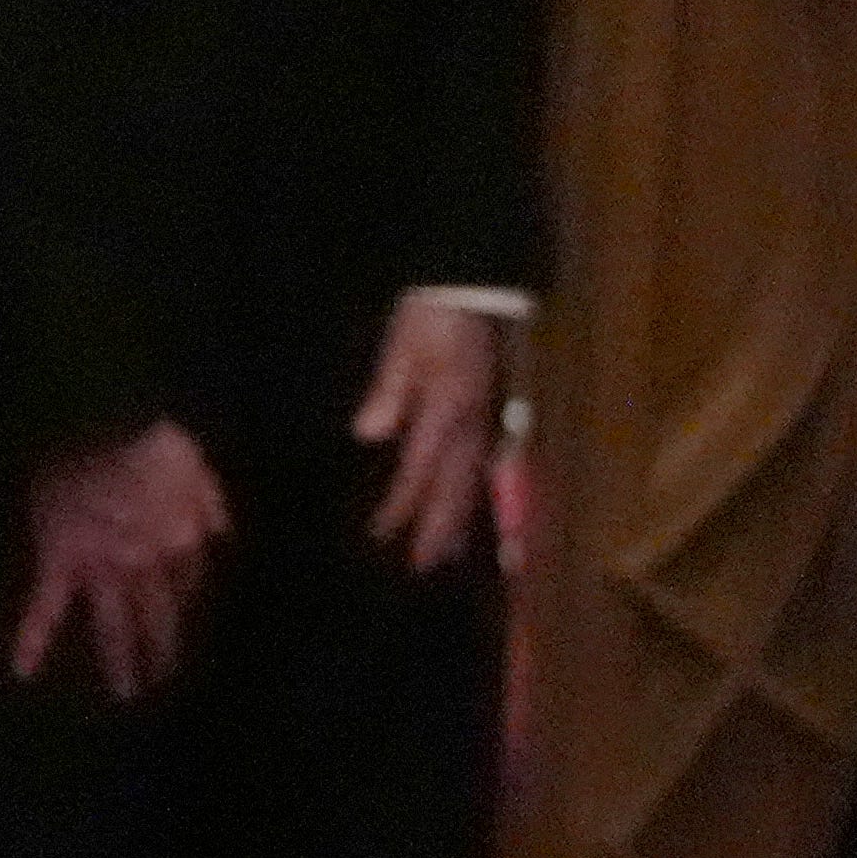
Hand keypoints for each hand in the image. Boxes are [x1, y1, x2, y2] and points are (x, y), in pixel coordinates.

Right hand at [12, 420, 229, 699]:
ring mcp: (104, 563)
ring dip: (120, 658)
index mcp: (181, 535)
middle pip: (158, 613)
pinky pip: (47, 603)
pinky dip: (32, 636)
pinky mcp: (63, 559)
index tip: (182, 620)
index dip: (185, 602)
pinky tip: (22, 671)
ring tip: (126, 694)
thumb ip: (208, 496)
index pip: (185, 581)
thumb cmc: (152, 432)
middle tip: (164, 680)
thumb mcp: (194, 460)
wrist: (110, 421)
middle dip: (163, 647)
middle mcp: (147, 559)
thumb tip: (223, 528)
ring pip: (114, 621)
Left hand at [352, 292, 509, 575]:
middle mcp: (471, 424)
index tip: (379, 536)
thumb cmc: (431, 316)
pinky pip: (481, 467)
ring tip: (443, 557)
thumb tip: (367, 435)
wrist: (475, 289)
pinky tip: (464, 513)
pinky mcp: (489, 416)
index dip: (399, 505)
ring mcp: (485, 422)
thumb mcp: (402, 346)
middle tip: (421, 569)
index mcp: (446, 409)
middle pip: (453, 488)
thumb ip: (387, 391)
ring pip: (472, 483)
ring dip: (457, 521)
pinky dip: (471, 496)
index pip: (420, 470)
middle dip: (436, 529)